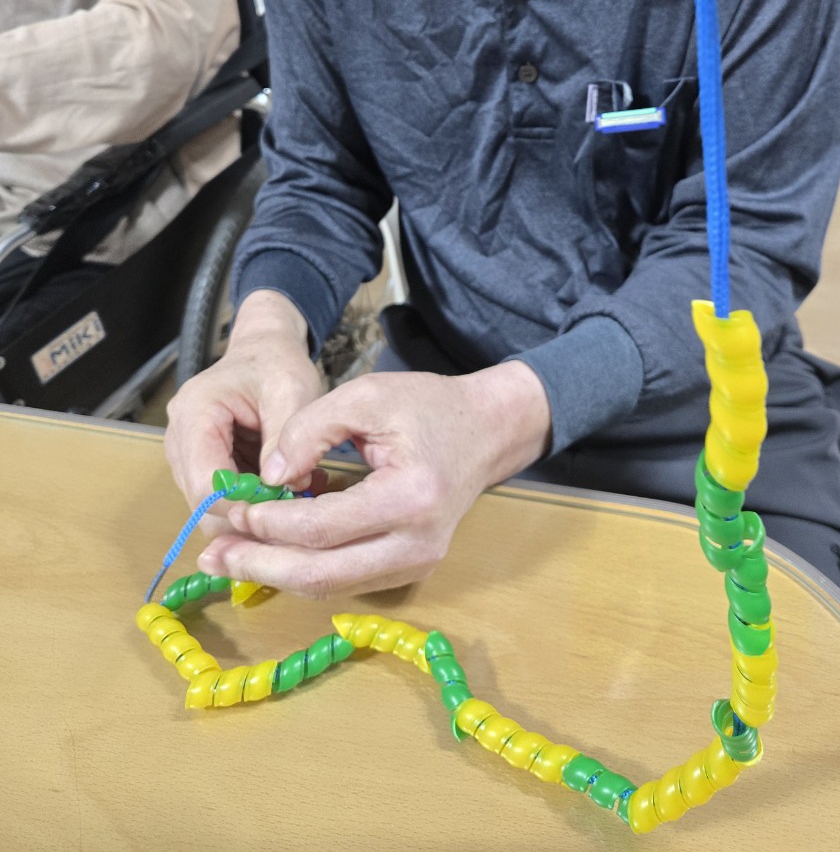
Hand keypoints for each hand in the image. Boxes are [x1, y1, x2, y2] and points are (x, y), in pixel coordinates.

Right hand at [164, 290, 322, 536]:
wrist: (265, 351)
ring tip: (292, 496)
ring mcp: (186, 456)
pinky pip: (221, 501)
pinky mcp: (200, 466)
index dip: (242, 505)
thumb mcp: (291, 390)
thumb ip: (285, 435)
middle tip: (293, 511)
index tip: (283, 508)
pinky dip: (251, 504)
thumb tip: (283, 485)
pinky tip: (282, 492)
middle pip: (202, 503)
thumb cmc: (275, 364)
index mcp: (194, 414)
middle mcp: (180, 439)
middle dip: (247, 514)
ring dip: (251, 511)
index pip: (205, 483)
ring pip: (210, 508)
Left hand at [194, 361, 551, 596]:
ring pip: (330, 587)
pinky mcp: (410, 570)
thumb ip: (310, 428)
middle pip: (322, 574)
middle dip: (259, 565)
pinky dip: (302, 570)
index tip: (230, 507)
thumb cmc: (427, 405)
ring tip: (226, 558)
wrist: (485, 430)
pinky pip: (345, 580)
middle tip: (211, 553)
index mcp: (410, 498)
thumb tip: (266, 476)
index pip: (321, 527)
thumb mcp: (366, 395)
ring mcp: (417, 565)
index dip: (268, 523)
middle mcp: (418, 545)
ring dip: (274, 574)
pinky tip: (267, 556)